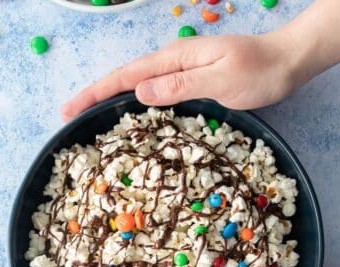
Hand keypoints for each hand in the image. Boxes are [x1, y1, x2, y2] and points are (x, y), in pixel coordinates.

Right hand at [62, 31, 295, 120]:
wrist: (284, 62)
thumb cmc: (257, 72)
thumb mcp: (220, 79)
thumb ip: (180, 85)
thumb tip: (140, 93)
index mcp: (174, 60)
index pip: (126, 77)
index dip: (96, 93)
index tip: (71, 109)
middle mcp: (172, 63)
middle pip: (125, 79)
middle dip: (95, 95)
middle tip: (70, 116)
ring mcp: (180, 71)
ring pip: (137, 85)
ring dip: (111, 99)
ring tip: (89, 116)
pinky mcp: (189, 80)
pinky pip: (155, 91)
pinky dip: (135, 101)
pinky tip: (130, 113)